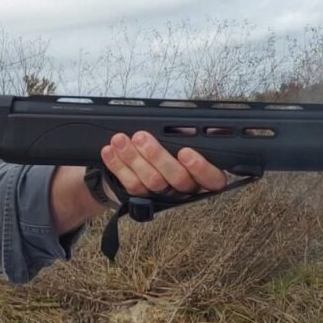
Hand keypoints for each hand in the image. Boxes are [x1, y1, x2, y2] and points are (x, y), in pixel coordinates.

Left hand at [100, 130, 226, 198]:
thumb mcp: (186, 137)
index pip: (213, 179)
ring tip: (120, 140)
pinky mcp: (142, 197)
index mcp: (203, 175)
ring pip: (152, 182)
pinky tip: (110, 151)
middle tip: (142, 138)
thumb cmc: (171, 146)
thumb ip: (192, 133)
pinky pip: (131, 185)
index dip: (201, 168)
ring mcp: (163, 195)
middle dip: (158, 156)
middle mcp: (186, 189)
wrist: (141, 163)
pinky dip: (118, 166)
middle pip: (178, 179)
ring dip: (133, 158)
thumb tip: (202, 125)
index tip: (186, 152)